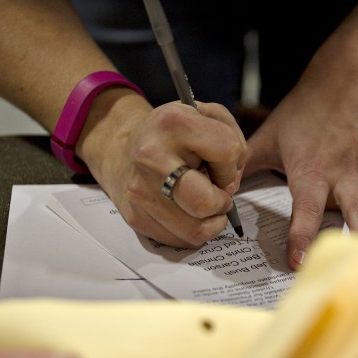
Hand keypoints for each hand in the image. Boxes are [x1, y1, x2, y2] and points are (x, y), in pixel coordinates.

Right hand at [79, 91, 247, 248]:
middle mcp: (150, 158)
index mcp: (172, 124)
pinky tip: (188, 212)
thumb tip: (229, 188)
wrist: (123, 149)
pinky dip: (194, 230)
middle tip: (219, 193)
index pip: (227, 152)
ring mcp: (140, 191)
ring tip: (205, 203)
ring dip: (211, 221)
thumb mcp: (207, 116)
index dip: (232, 162)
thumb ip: (234, 142)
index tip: (219, 163)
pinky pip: (181, 241)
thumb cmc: (174, 136)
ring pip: (196, 231)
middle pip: (205, 202)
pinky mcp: (136, 217)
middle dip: (222, 202)